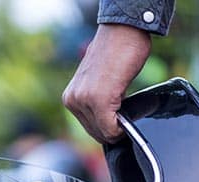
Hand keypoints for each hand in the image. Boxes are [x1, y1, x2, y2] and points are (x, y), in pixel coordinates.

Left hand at [63, 24, 150, 143]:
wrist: (122, 31)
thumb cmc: (116, 53)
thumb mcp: (98, 83)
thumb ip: (96, 103)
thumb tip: (108, 125)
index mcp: (70, 97)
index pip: (88, 128)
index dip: (107, 130)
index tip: (119, 122)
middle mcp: (73, 100)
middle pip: (96, 133)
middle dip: (112, 131)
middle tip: (126, 120)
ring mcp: (84, 100)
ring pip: (104, 132)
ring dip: (118, 128)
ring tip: (126, 114)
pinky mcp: (99, 100)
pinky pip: (111, 128)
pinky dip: (122, 128)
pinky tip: (128, 118)